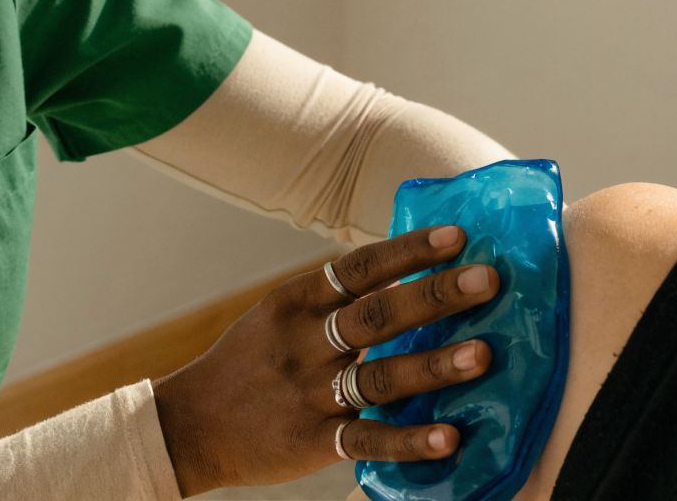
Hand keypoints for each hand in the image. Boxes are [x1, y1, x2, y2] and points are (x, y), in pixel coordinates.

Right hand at [151, 225, 499, 496]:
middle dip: (435, 295)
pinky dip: (408, 440)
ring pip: (377, 376)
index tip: (456, 236)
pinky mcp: (311, 441)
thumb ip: (332, 300)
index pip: (356, 268)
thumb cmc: (248, 363)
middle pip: (376, 314)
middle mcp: (302, 343)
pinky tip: (449, 437)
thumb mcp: (277, 317)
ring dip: (433, 364)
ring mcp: (307, 393)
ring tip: (482, 354)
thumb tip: (405, 275)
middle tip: (487, 280)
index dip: (407, 251)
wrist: (189, 425)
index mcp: (293, 302)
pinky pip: (366, 439)